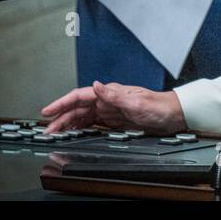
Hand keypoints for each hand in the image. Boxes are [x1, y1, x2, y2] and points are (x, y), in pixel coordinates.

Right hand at [40, 81, 186, 133]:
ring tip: (55, 133)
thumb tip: (95, 85)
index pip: (79, 96)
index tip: (47, 111)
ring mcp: (111, 110)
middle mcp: (108, 100)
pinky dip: (81, 128)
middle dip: (60, 118)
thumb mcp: (136, 101)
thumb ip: (114, 94)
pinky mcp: (116, 121)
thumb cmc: (158, 106)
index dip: (61, 103)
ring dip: (68, 124)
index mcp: (110, 92)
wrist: (173, 115)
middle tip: (47, 130)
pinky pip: (93, 124)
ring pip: (83, 117)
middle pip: (78, 108)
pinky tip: (74, 133)